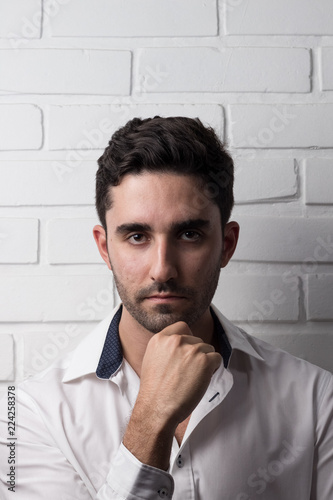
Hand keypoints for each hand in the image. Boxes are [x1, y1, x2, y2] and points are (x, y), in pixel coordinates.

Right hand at [123, 321, 221, 468]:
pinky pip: (217, 358)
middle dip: (196, 354)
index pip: (182, 327)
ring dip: (204, 362)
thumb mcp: (151, 358)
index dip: (187, 340)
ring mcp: (191, 349)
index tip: (186, 352)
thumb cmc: (154, 390)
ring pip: (208, 349)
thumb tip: (182, 344)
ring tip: (192, 378)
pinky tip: (201, 380)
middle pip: (197, 340)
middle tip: (187, 372)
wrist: (157, 408)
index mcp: (161, 338)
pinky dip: (213, 369)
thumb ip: (166, 347)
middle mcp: (176, 340)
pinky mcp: (204, 361)